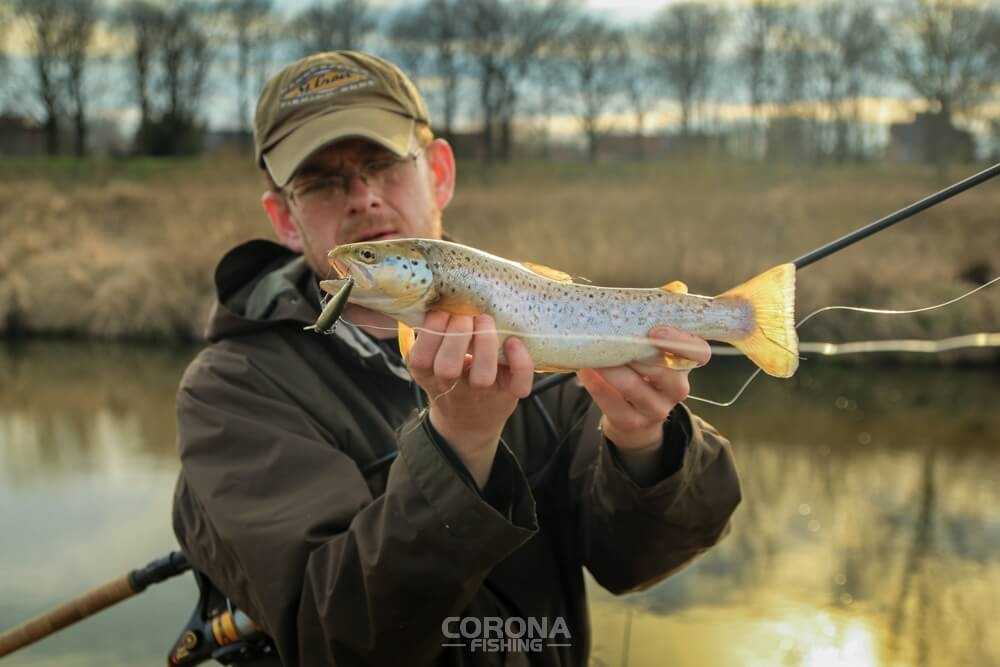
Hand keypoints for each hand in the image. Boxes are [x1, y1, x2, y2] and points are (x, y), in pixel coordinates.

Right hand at [408, 311, 534, 488]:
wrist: (470, 421)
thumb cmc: (450, 377)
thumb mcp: (430, 360)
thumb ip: (432, 335)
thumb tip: (439, 294)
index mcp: (427, 374)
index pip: (421, 357)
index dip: (432, 330)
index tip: (444, 312)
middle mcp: (451, 386)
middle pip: (447, 367)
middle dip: (457, 333)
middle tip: (467, 316)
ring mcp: (482, 393)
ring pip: (483, 376)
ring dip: (485, 343)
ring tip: (486, 321)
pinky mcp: (508, 395)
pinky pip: (518, 383)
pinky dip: (520, 361)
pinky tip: (514, 342)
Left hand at [577, 326, 710, 453]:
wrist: (632, 415)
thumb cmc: (642, 368)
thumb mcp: (655, 346)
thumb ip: (661, 316)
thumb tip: (676, 287)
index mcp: (685, 365)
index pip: (700, 353)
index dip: (681, 341)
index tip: (656, 330)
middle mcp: (677, 389)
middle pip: (666, 372)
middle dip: (638, 353)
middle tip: (614, 337)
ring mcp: (656, 409)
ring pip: (634, 387)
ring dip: (612, 368)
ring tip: (594, 353)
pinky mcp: (632, 422)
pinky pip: (612, 403)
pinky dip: (596, 385)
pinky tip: (585, 370)